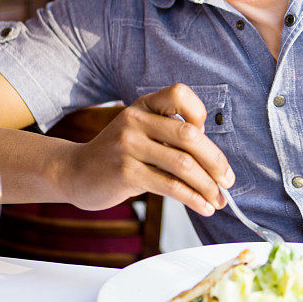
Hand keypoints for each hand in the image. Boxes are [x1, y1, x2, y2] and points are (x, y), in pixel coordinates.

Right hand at [60, 84, 234, 213]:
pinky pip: (170, 185)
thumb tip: (216, 164)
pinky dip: (193, 198)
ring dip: (207, 186)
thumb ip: (170, 138)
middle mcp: (135, 120)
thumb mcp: (141, 134)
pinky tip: (203, 207)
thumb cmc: (119, 155)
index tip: (207, 139)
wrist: (74, 172)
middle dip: (215, 161)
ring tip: (218, 200)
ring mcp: (129, 145)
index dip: (200, 114)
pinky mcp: (126, 172)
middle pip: (189, 135)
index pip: (180, 94)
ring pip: (183, 164)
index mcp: (144, 105)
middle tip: (227, 181)